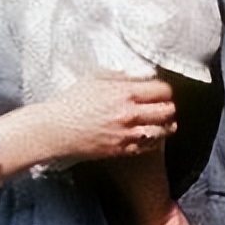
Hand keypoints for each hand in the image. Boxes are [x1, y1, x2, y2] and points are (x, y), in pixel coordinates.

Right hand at [37, 76, 176, 161]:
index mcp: (124, 92)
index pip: (163, 90)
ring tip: (161, 122)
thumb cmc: (71, 102)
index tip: (161, 91)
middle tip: (164, 106)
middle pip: (168, 110)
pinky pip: (149, 146)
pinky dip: (153, 139)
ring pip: (164, 130)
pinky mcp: (121, 150)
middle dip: (169, 107)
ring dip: (165, 125)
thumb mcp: (94, 78)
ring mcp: (127, 134)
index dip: (165, 90)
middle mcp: (129, 113)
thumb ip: (120, 76)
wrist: (55, 130)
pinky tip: (147, 134)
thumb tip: (139, 75)